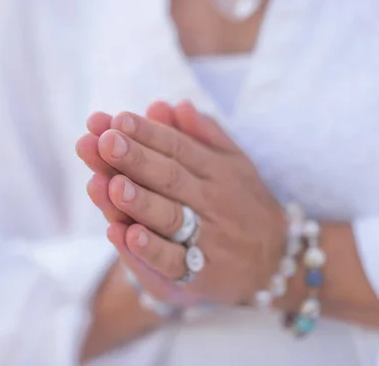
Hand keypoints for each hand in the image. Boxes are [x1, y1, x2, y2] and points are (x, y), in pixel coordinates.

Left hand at [91, 101, 285, 304]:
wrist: (274, 262)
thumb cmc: (242, 204)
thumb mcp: (233, 163)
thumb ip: (203, 134)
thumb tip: (172, 104)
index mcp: (215, 170)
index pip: (177, 146)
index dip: (148, 132)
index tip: (117, 118)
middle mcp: (209, 201)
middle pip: (169, 177)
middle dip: (135, 159)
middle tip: (105, 141)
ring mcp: (205, 238)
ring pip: (169, 217)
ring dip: (140, 202)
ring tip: (112, 184)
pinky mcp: (198, 274)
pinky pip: (172, 261)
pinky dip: (149, 251)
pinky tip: (125, 235)